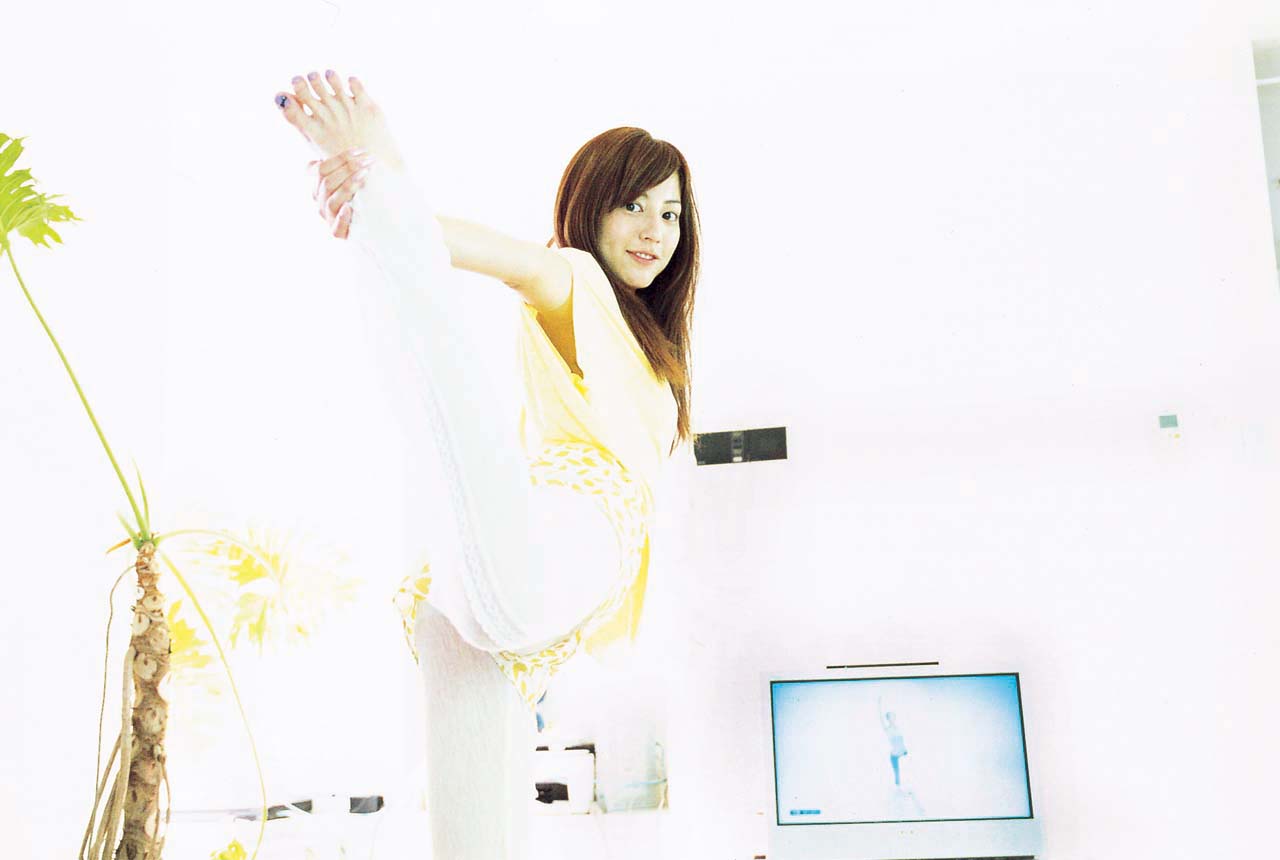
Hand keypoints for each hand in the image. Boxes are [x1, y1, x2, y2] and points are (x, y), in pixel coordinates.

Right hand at [275, 70, 404, 170]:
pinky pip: (355, 84)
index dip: (288, 94)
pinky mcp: (366, 107)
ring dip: (328, 76)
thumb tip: (280, 96)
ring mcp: (347, 110)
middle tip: (309, 77)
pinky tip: (349, 83)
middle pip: (307, 90)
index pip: (291, 107)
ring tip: (328, 76)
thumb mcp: (315, 140)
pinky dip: (352, 81)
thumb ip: (297, 119)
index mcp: (313, 130)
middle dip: (304, 80)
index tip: (294, 87)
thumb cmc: (341, 153)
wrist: (375, 169)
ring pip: (331, 80)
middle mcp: (328, 118)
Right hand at [310, 149, 372, 239]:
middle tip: (369, 160)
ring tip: (366, 174)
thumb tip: (347, 151)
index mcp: (317, 187)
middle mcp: (320, 202)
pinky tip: (349, 208)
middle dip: (349, 168)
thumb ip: (342, 166)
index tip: (360, 151)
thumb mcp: (350, 178)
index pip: (320, 169)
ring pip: (332, 201)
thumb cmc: (361, 196)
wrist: (371, 225)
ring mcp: (328, 218)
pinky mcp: (338, 233)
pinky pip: (336, 228)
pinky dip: (342, 218)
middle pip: (327, 183)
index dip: (339, 158)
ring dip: (349, 186)